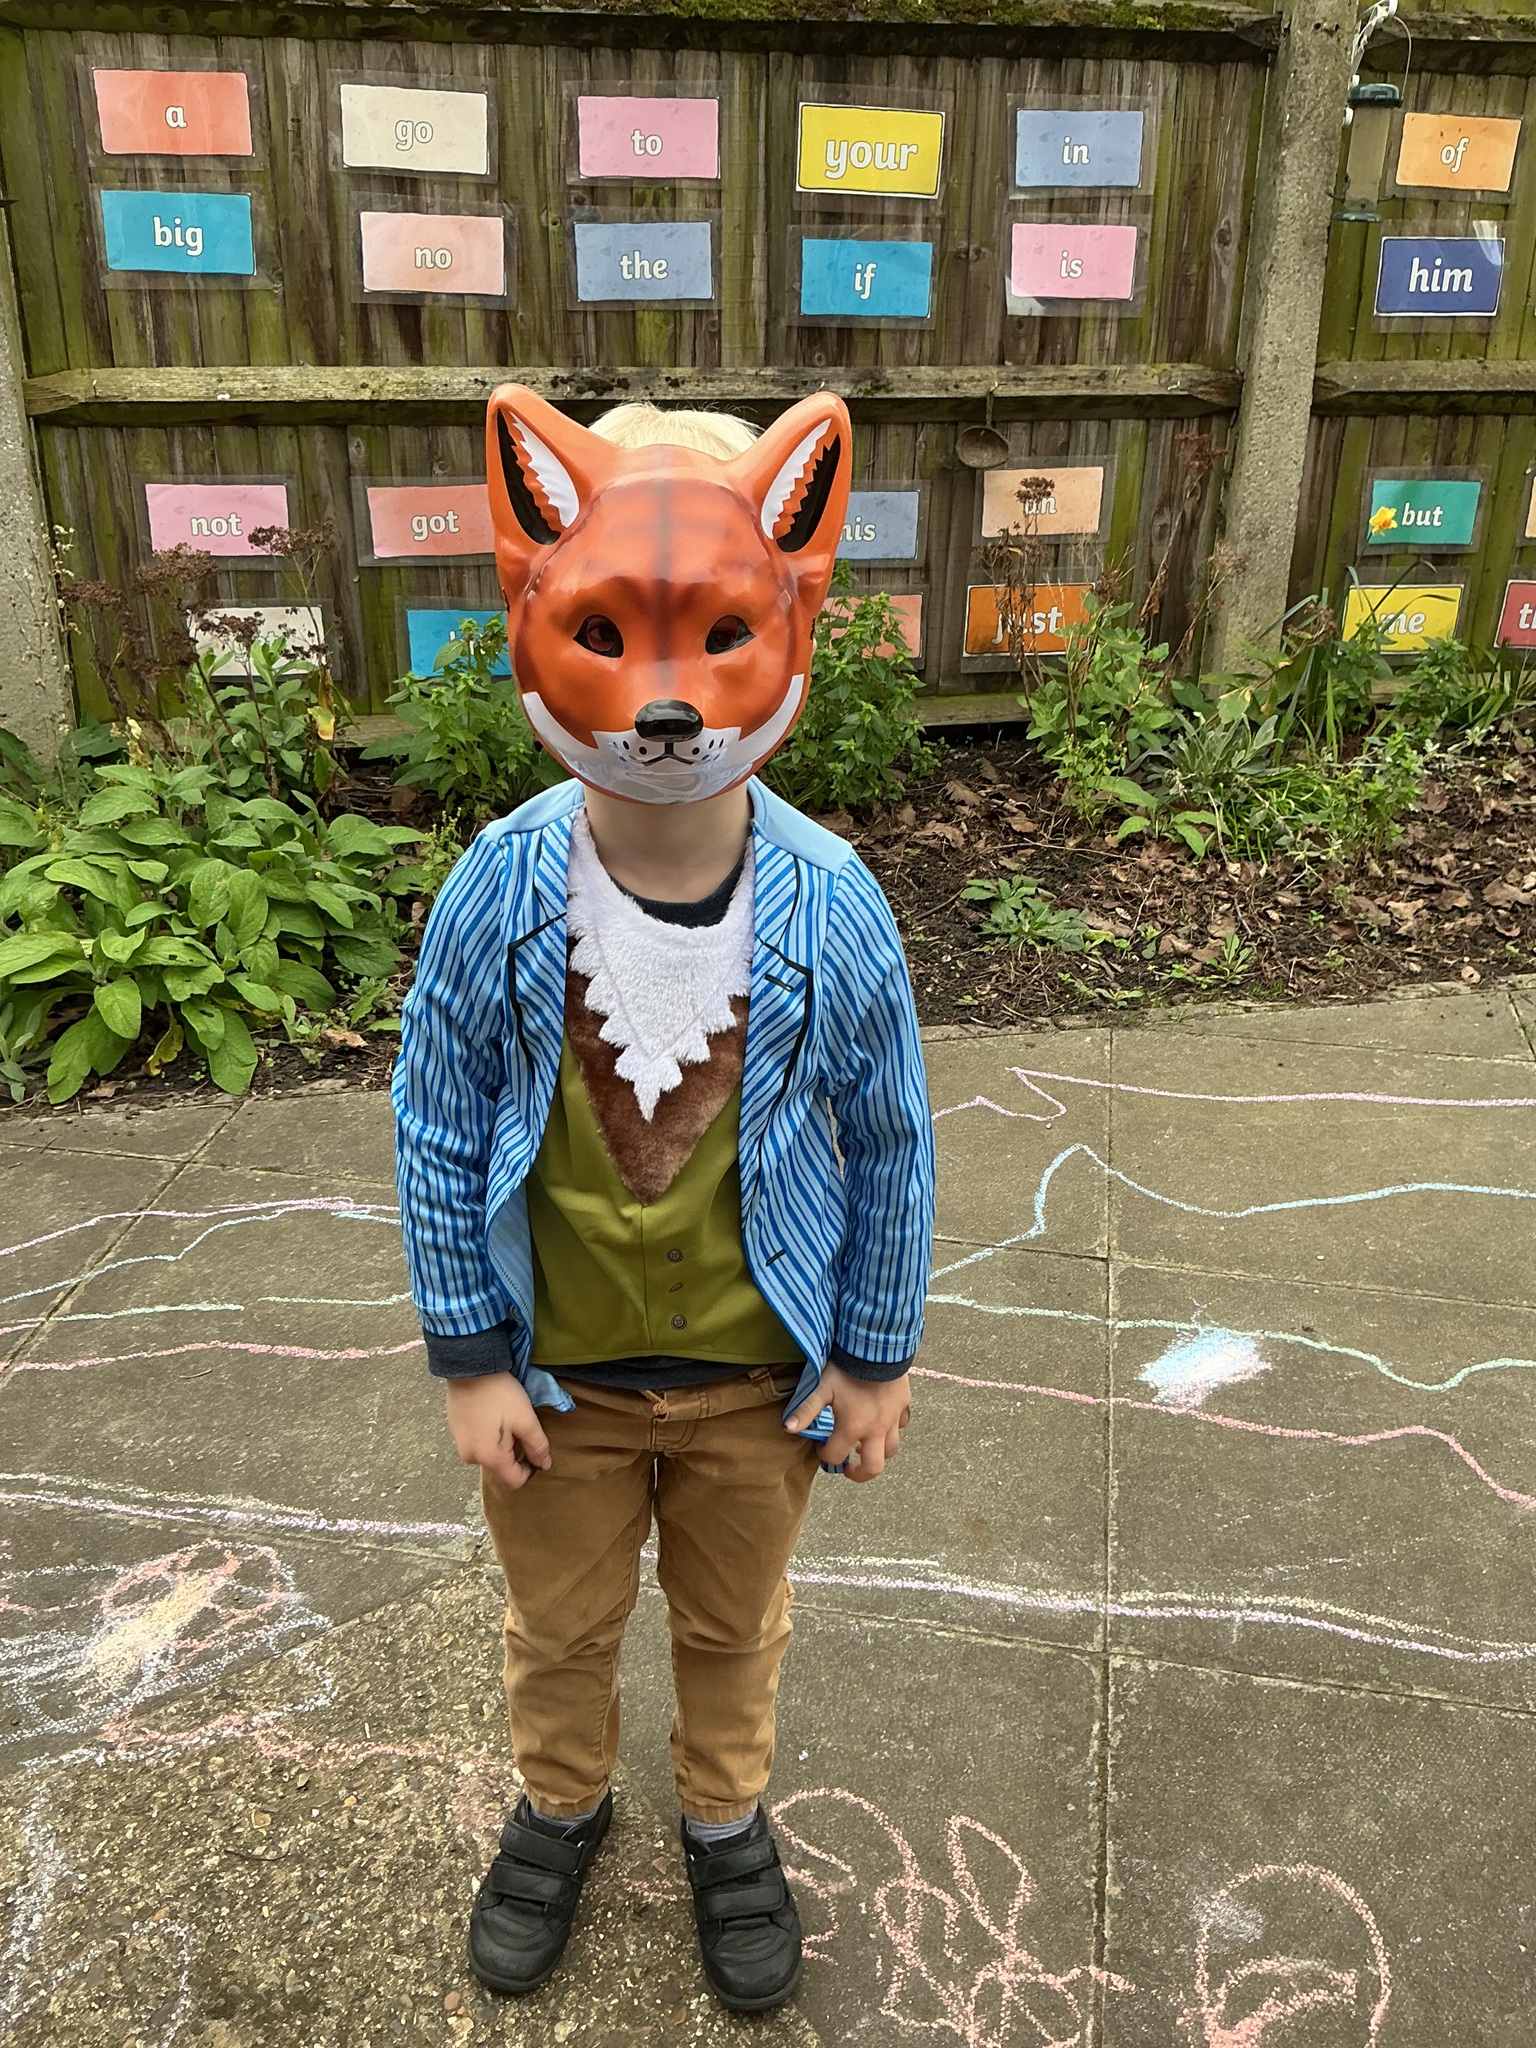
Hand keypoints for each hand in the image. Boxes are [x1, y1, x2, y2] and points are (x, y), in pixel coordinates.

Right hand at [444, 1372, 551, 1491]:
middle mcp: (470, 1457)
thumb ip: (537, 1446)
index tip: (534, 1449)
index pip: (513, 1482)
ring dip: (501, 1443)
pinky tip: (491, 1413)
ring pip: (488, 1454)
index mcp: (489, 1458)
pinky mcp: (454, 1430)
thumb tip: (544, 1465)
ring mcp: (459, 1444)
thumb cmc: (501, 1395)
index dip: (529, 1470)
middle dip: (514, 1453)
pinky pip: (476, 1442)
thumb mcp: (526, 1419)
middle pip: (500, 1468)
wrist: (469, 1367)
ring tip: (505, 1418)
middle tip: (520, 1426)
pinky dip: (487, 1434)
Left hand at [786, 1363, 910, 1482]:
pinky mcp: (903, 1406)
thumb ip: (805, 1410)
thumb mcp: (821, 1387)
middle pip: (873, 1467)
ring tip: (865, 1447)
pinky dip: (891, 1430)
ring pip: (891, 1450)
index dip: (824, 1455)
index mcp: (853, 1428)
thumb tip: (787, 1429)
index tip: (819, 1446)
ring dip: (878, 1453)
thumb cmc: (847, 1367)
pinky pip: (900, 1426)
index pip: (836, 1455)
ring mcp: (892, 1419)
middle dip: (860, 1474)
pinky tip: (882, 1422)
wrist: (878, 1345)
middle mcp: (876, 1430)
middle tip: (849, 1467)